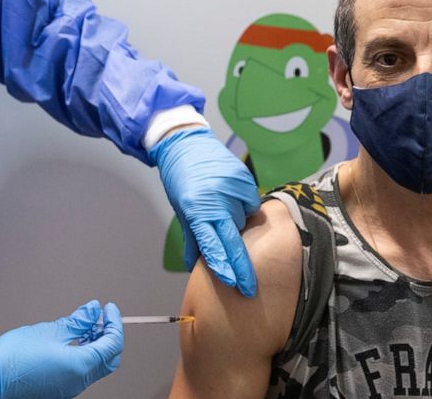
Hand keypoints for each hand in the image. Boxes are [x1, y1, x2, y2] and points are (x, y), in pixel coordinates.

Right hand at [0, 300, 122, 398]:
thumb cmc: (14, 356)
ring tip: (86, 325)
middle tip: (101, 317)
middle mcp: (78, 382)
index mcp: (80, 367)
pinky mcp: (59, 389)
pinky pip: (81, 372)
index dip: (114, 323)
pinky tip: (74, 340)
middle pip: (109, 359)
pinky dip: (84, 354)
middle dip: (109, 335)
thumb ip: (79, 321)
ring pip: (95, 366)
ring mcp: (69, 388)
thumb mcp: (51, 330)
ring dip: (96, 344)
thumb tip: (93, 310)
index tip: (109, 309)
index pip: (112, 344)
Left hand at [150, 127, 259, 296]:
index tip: (233, 283)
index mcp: (197, 209)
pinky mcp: (244, 178)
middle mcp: (216, 199)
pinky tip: (232, 197)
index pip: (212, 244)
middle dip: (242, 266)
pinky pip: (251, 202)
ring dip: (238, 222)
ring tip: (225, 209)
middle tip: (249, 288)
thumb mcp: (181, 209)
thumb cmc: (181, 179)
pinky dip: (244, 205)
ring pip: (243, 219)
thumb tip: (195, 266)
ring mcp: (232, 187)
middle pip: (234, 239)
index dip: (223, 266)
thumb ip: (192, 238)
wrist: (186, 144)